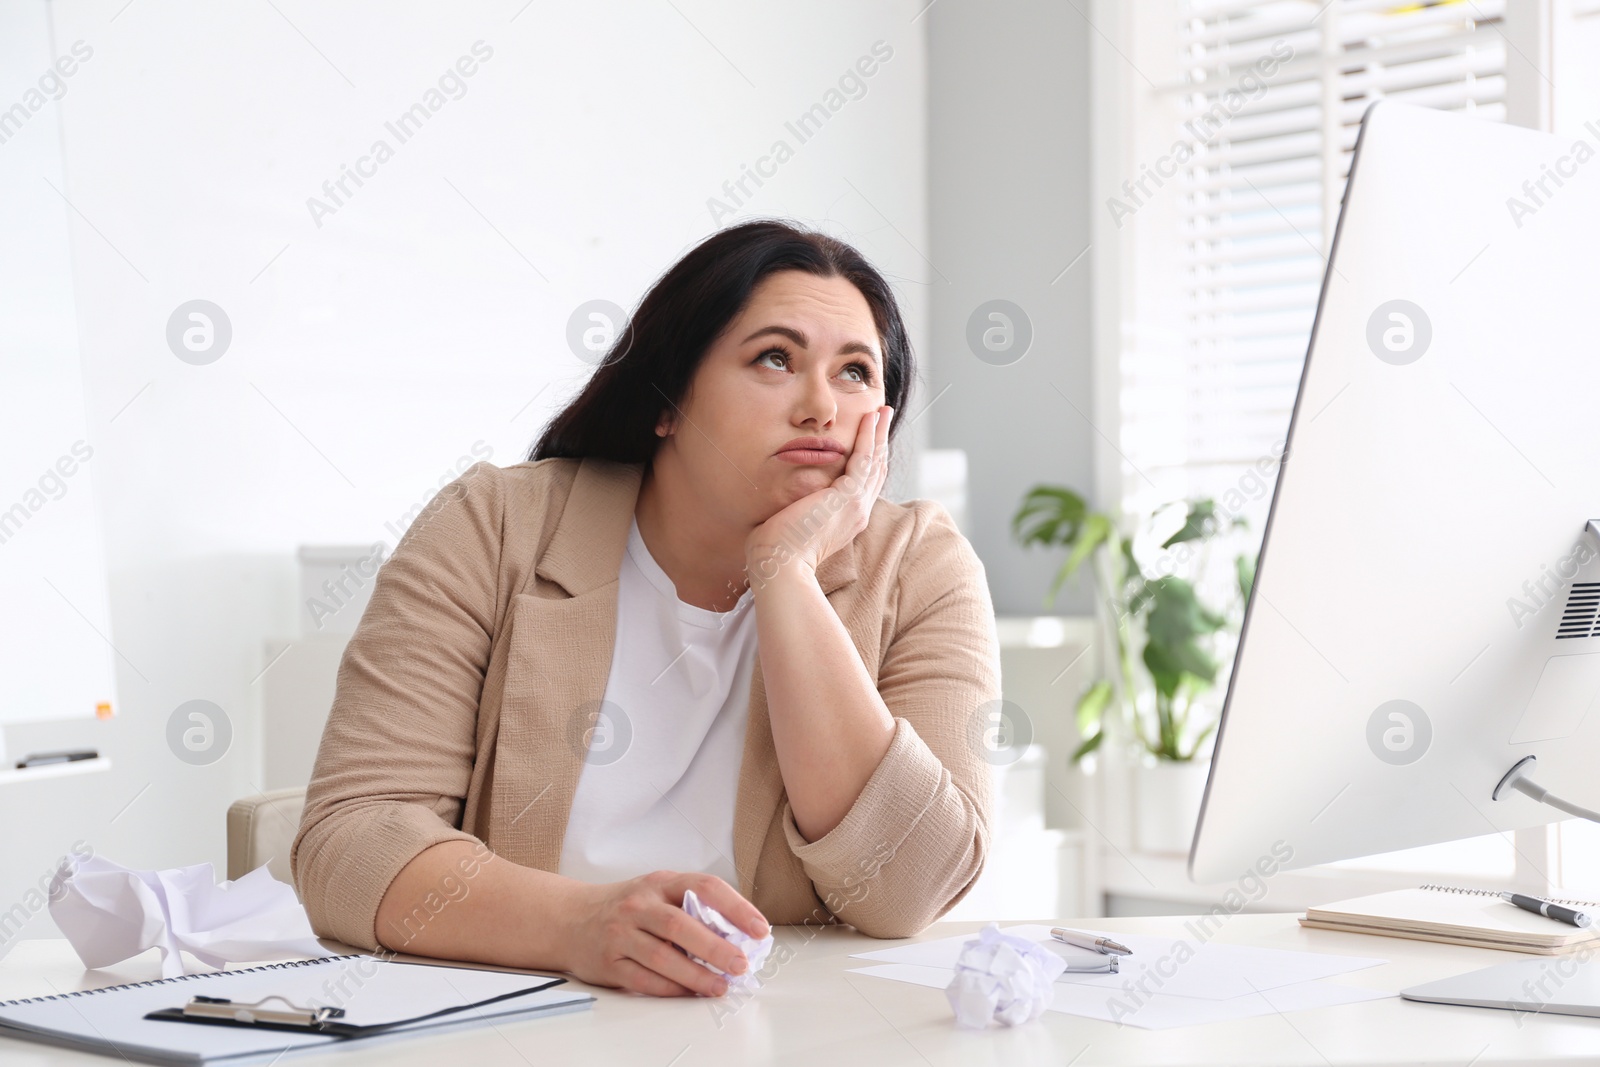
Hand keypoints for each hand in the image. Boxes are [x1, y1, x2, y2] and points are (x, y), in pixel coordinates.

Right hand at [562, 870, 770, 996]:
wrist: (571, 918)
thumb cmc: (628, 906)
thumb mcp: (658, 893)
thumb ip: (692, 907)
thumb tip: (739, 936)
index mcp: (660, 882)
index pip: (704, 887)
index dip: (736, 908)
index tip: (759, 929)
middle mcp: (639, 905)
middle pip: (681, 925)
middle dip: (716, 947)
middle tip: (741, 964)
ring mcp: (621, 933)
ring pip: (663, 956)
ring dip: (696, 975)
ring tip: (720, 986)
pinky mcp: (609, 963)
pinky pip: (644, 979)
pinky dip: (671, 989)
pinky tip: (690, 993)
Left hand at [745, 405, 892, 577]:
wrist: (778, 565)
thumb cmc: (775, 549)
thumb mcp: (793, 521)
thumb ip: (798, 505)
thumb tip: (786, 496)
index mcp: (846, 519)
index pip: (864, 483)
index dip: (870, 458)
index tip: (870, 438)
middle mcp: (857, 512)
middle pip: (876, 470)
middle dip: (881, 441)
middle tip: (884, 417)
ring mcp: (855, 505)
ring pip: (875, 461)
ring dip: (879, 433)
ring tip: (883, 411)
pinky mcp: (847, 497)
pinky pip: (864, 459)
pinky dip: (868, 437)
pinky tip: (869, 419)